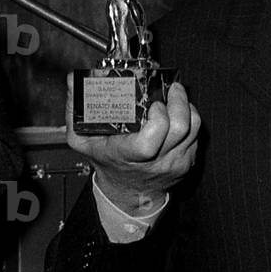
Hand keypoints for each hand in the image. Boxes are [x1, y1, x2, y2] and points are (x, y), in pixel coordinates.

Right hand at [67, 73, 199, 214]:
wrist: (128, 191)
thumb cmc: (107, 161)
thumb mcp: (83, 140)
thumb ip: (76, 111)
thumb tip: (74, 79)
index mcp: (129, 156)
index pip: (150, 141)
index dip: (157, 119)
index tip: (153, 104)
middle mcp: (156, 161)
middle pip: (180, 129)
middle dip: (179, 103)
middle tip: (172, 89)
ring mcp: (175, 162)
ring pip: (194, 129)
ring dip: (187, 107)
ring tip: (177, 95)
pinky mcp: (189, 161)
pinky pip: (197, 135)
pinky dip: (190, 120)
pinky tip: (178, 112)